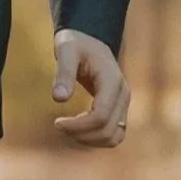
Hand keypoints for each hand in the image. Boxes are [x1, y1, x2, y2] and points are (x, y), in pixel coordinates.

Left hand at [51, 29, 129, 147]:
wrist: (90, 40)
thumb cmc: (76, 43)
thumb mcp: (66, 50)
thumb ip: (63, 73)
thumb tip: (59, 99)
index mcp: (112, 81)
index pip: (101, 115)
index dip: (79, 125)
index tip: (57, 122)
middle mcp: (123, 95)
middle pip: (108, 130)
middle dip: (81, 134)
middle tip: (59, 125)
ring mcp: (124, 104)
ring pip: (114, 137)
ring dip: (90, 140)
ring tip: (68, 129)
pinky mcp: (119, 109)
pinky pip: (114, 134)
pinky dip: (97, 139)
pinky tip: (78, 131)